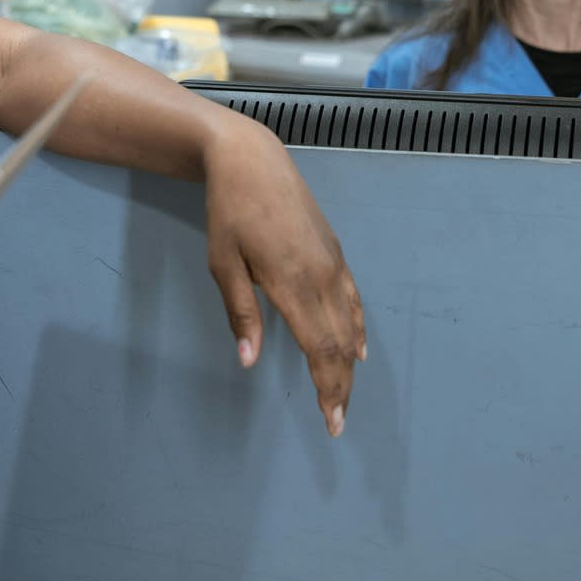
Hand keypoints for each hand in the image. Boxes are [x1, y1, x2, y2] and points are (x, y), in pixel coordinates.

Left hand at [202, 121, 365, 436]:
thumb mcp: (222, 262)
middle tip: (337, 422)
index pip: (320, 350)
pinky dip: (357, 328)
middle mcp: (321, 276)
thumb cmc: (229, 210)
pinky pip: (353, 298)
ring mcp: (332, 263)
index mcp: (292, 283)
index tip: (331, 422)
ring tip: (343, 395)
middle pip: (340, 345)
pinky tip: (358, 348)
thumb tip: (249, 361)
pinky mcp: (334, 250)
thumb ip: (241, 314)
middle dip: (341, 387)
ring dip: (349, 365)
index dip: (328, 390)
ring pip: (350, 325)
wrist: (252, 159)